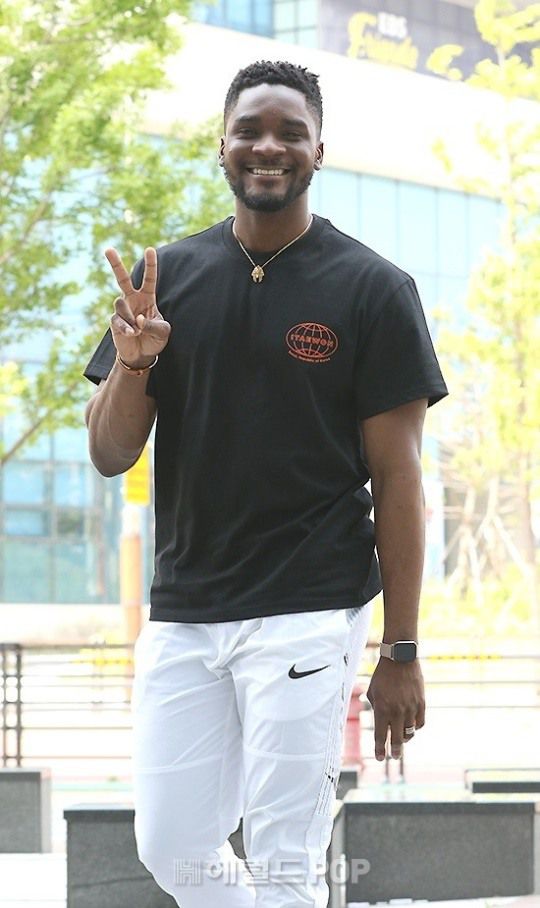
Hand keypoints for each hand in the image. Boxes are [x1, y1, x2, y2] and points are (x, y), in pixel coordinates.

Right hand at [105, 246, 170, 368]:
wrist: (142, 355)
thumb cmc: (155, 340)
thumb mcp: (162, 332)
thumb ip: (152, 324)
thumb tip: (138, 319)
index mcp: (147, 298)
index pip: (149, 279)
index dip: (150, 265)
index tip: (149, 249)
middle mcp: (133, 300)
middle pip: (122, 279)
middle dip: (115, 264)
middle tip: (108, 249)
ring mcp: (122, 310)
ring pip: (120, 303)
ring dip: (131, 318)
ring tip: (138, 331)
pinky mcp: (114, 321)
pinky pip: (117, 319)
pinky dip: (126, 327)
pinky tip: (132, 334)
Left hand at [366, 658, 424, 761]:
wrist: (400, 659)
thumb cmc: (382, 675)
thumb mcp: (373, 692)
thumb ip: (376, 709)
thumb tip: (380, 723)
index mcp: (382, 709)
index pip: (381, 736)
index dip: (380, 750)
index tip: (380, 758)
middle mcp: (397, 711)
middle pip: (396, 739)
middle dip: (395, 751)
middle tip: (394, 757)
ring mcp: (410, 708)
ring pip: (409, 733)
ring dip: (405, 739)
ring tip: (402, 741)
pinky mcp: (421, 703)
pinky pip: (420, 723)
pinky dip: (415, 728)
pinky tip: (411, 727)